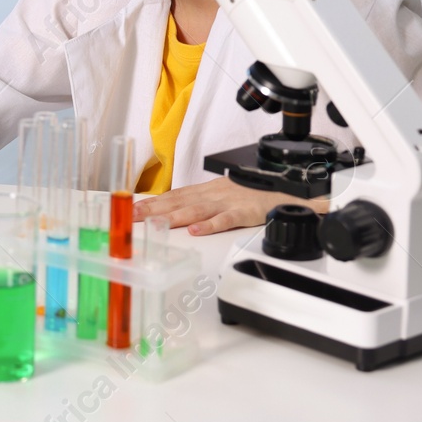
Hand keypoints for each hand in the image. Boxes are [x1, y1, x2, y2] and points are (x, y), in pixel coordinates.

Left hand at [135, 176, 327, 235]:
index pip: (175, 195)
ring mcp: (230, 202)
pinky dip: (210, 225)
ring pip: (197, 210)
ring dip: (174, 216)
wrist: (290, 191)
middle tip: (132, 217)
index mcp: (208, 190)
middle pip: (179, 201)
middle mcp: (215, 193)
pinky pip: (226, 219)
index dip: (153, 202)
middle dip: (154, 209)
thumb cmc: (255, 195)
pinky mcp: (247, 211)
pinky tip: (195, 232)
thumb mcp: (224, 195)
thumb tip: (175, 213)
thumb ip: (201, 204)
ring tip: (155, 223)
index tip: (131, 209)